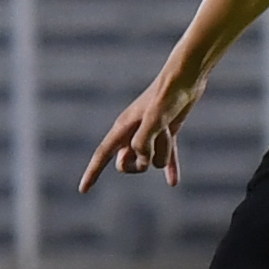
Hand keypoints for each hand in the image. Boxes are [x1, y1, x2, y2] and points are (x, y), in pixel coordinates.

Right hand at [80, 72, 204, 191]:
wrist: (185, 79)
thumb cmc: (167, 95)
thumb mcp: (155, 118)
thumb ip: (144, 140)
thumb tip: (142, 159)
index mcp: (122, 127)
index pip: (102, 154)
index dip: (92, 173)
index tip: (83, 190)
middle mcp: (132, 133)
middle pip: (128, 164)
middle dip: (139, 163)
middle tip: (151, 149)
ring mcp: (149, 135)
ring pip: (153, 161)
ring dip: (163, 150)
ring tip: (168, 129)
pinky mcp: (166, 134)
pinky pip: (167, 158)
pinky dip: (170, 169)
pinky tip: (173, 183)